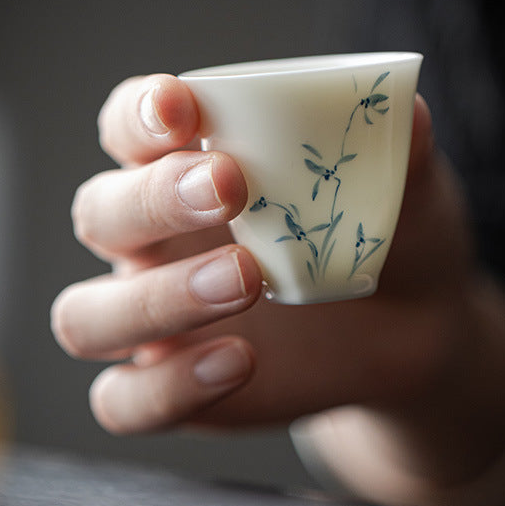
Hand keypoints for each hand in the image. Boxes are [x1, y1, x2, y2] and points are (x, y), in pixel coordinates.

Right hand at [52, 73, 504, 505]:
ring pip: (89, 315)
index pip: (132, 125)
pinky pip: (125, 400)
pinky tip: (239, 362)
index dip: (139, 113)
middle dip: (153, 197)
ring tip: (247, 280)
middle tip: (230, 187)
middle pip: (102, 211)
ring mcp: (158, 318)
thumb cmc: (390, 238)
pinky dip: (169, 386)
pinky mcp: (172, 384)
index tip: (182, 106)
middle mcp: (158, 239)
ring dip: (157, 297)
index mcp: (193, 167)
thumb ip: (399, 147)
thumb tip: (403, 104)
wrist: (414, 330)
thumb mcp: (407, 190)